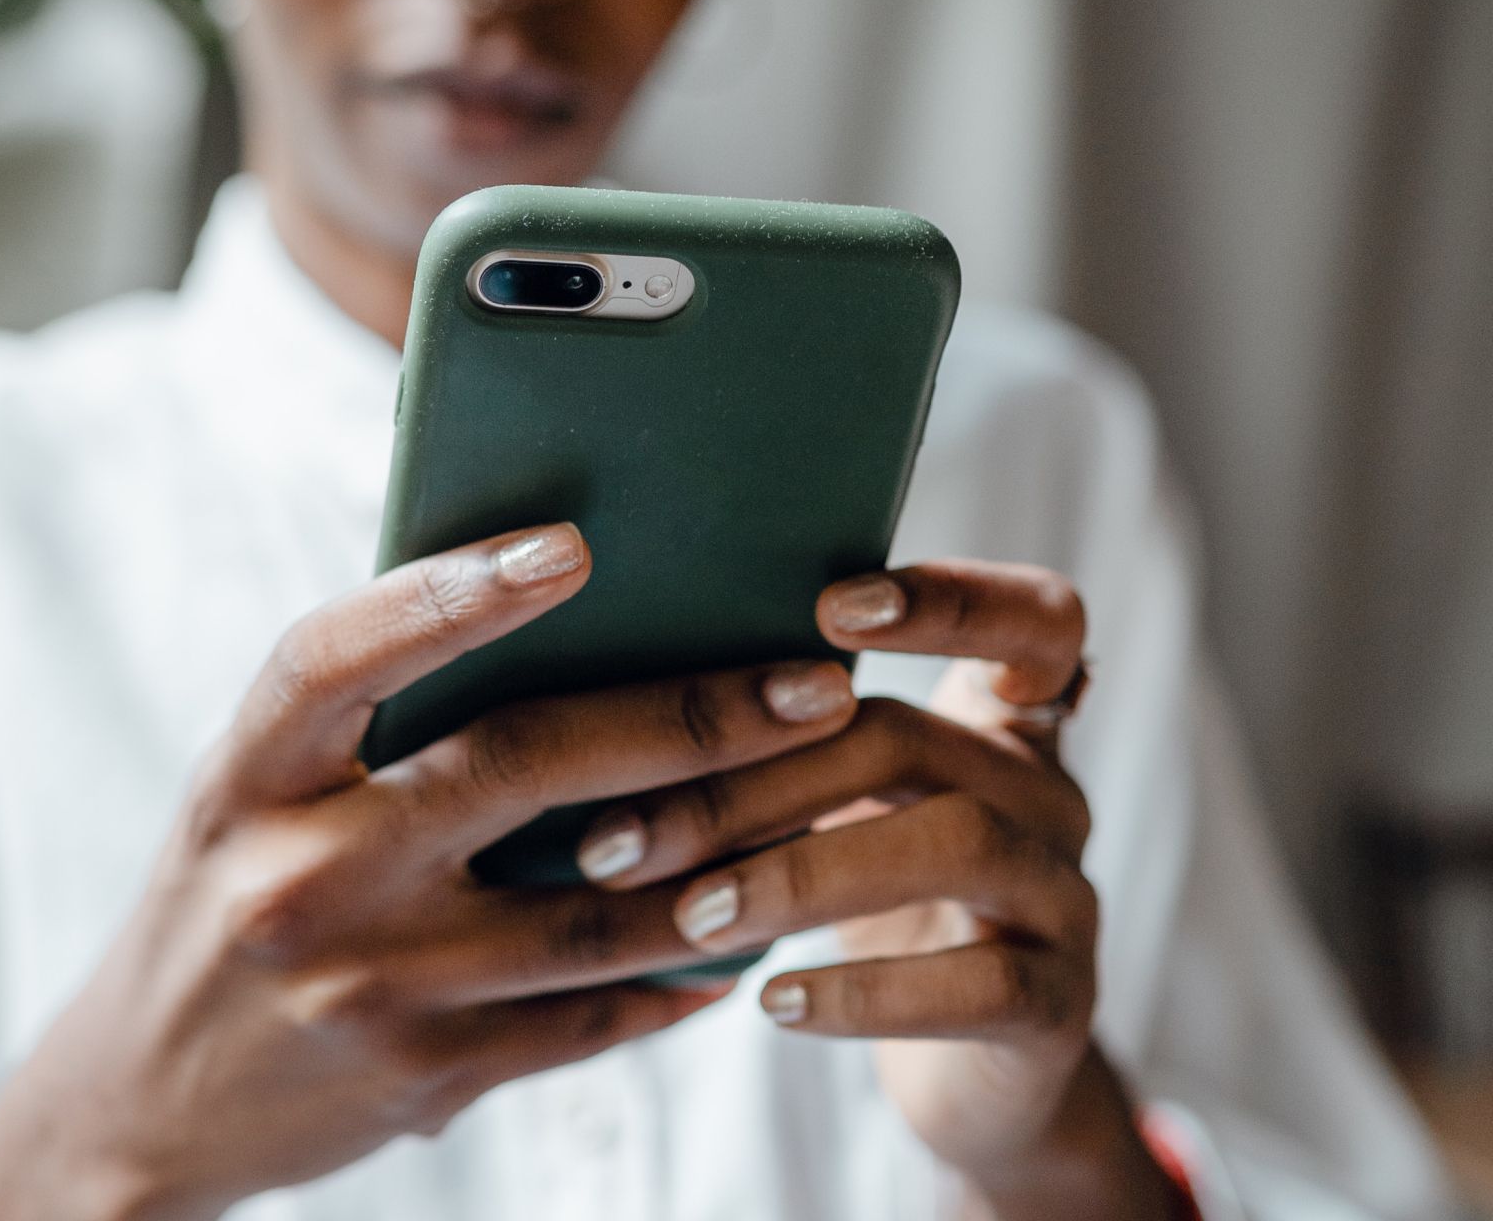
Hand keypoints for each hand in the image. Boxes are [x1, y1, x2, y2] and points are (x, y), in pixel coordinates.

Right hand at [0, 523, 860, 1220]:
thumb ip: (367, 729)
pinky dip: (675, 975)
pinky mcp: (422, 1078)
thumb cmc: (221, 905)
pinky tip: (741, 938)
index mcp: (246, 779)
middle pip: (518, 770)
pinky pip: (586, 1019)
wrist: (138, 1106)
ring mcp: (364, 988)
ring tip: (819, 800)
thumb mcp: (252, 801)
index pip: (339, 658)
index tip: (574, 547)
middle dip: (687, 720)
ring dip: (724, 855)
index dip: (450, 594)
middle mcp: (299, 877)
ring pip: (590, 912)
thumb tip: (554, 630)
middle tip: (811, 684)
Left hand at [572, 560, 1181, 1217]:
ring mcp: (1069, 898)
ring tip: (692, 917)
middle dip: (754, 780)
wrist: (965, 1073)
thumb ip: (781, 740)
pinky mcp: (1064, 1006)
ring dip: (801, 874)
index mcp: (999, 723)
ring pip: (958, 844)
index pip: (1033, 617)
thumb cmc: (870, 909)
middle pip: (913, 739)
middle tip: (624, 837)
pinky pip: (981, 985)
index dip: (950, 598)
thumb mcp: (836, 809)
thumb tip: (604, 699)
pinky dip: (866, 992)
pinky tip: (774, 1001)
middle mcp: (1047, 793)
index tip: (830, 607)